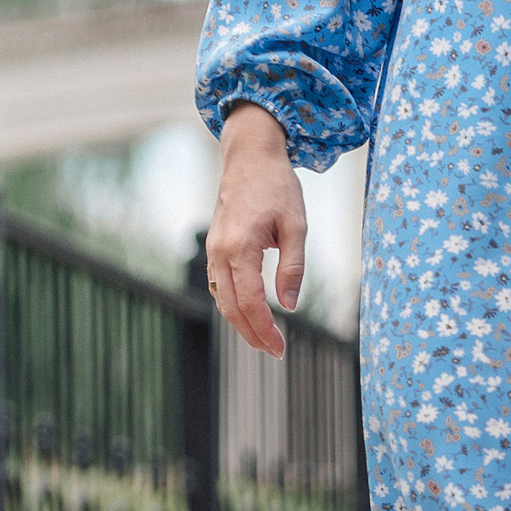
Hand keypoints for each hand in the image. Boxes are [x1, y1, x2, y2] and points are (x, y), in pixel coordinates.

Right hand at [205, 103, 305, 358]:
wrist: (250, 157)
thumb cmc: (278, 188)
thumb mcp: (297, 227)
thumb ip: (293, 267)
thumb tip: (288, 305)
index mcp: (240, 247)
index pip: (249, 301)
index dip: (264, 329)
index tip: (280, 349)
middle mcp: (219, 250)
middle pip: (230, 306)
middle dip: (251, 334)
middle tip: (275, 353)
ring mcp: (213, 248)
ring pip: (220, 297)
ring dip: (240, 323)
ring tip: (265, 341)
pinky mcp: (215, 246)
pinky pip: (218, 284)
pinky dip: (232, 305)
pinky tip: (250, 316)